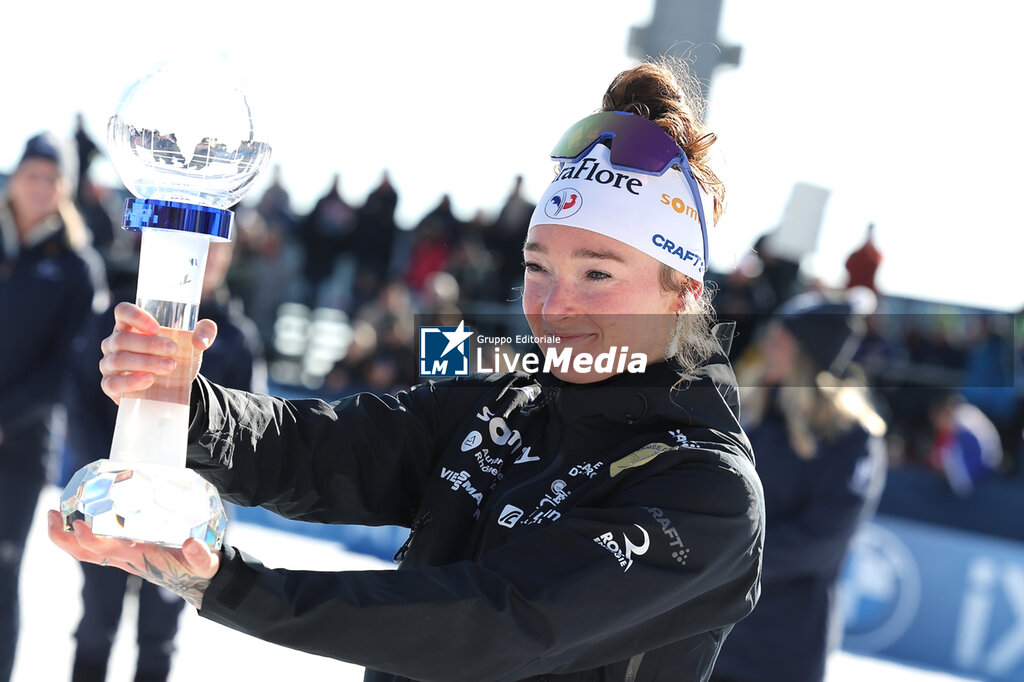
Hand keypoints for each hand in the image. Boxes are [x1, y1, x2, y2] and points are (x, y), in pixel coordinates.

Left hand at [47, 510, 220, 608]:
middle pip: (86, 553)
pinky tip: (80, 515)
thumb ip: (201, 556)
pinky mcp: (128, 550)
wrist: (199, 581)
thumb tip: (192, 544)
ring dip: (66, 535)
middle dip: (64, 538)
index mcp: (141, 558)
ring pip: (87, 550)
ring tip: (57, 512)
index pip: (108, 551)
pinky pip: (98, 544)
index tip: (79, 524)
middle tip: (52, 513)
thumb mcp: (205, 563)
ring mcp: (124, 555)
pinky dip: (82, 532)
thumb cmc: (200, 569)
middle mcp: (127, 558)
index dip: (90, 539)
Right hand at [99, 302, 217, 404]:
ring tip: (170, 366)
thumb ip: (205, 331)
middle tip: (174, 351)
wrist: (174, 385)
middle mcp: (115, 341)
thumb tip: (200, 341)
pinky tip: (149, 380)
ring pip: (119, 360)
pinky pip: (112, 383)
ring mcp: (109, 363)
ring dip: (145, 363)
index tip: (157, 328)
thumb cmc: (176, 354)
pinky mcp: (110, 385)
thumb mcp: (193, 341)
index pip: (123, 311)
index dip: (136, 316)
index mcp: (130, 325)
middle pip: (122, 339)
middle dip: (150, 345)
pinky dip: (130, 382)